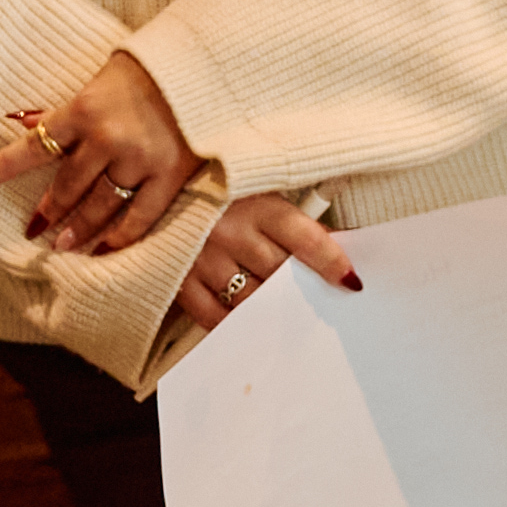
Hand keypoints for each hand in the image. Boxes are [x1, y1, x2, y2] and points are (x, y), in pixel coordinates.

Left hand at [0, 45, 206, 257]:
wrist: (207, 63)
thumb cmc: (148, 68)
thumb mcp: (99, 80)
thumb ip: (64, 110)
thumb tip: (19, 120)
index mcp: (83, 110)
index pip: (30, 146)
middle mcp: (106, 138)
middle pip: (66, 187)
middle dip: (46, 211)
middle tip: (33, 229)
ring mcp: (139, 159)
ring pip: (100, 206)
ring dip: (78, 229)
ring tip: (63, 245)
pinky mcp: (170, 175)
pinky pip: (141, 216)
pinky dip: (121, 236)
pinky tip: (105, 249)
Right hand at [171, 190, 357, 336]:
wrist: (156, 181)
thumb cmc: (220, 191)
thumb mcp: (259, 192)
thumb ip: (291, 220)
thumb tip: (336, 245)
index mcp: (258, 205)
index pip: (306, 239)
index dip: (331, 262)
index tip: (350, 281)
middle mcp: (232, 233)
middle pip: (279, 274)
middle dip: (301, 289)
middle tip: (320, 304)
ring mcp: (203, 259)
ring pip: (250, 299)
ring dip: (270, 308)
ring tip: (286, 316)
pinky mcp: (179, 280)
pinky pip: (212, 315)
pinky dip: (232, 323)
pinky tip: (246, 324)